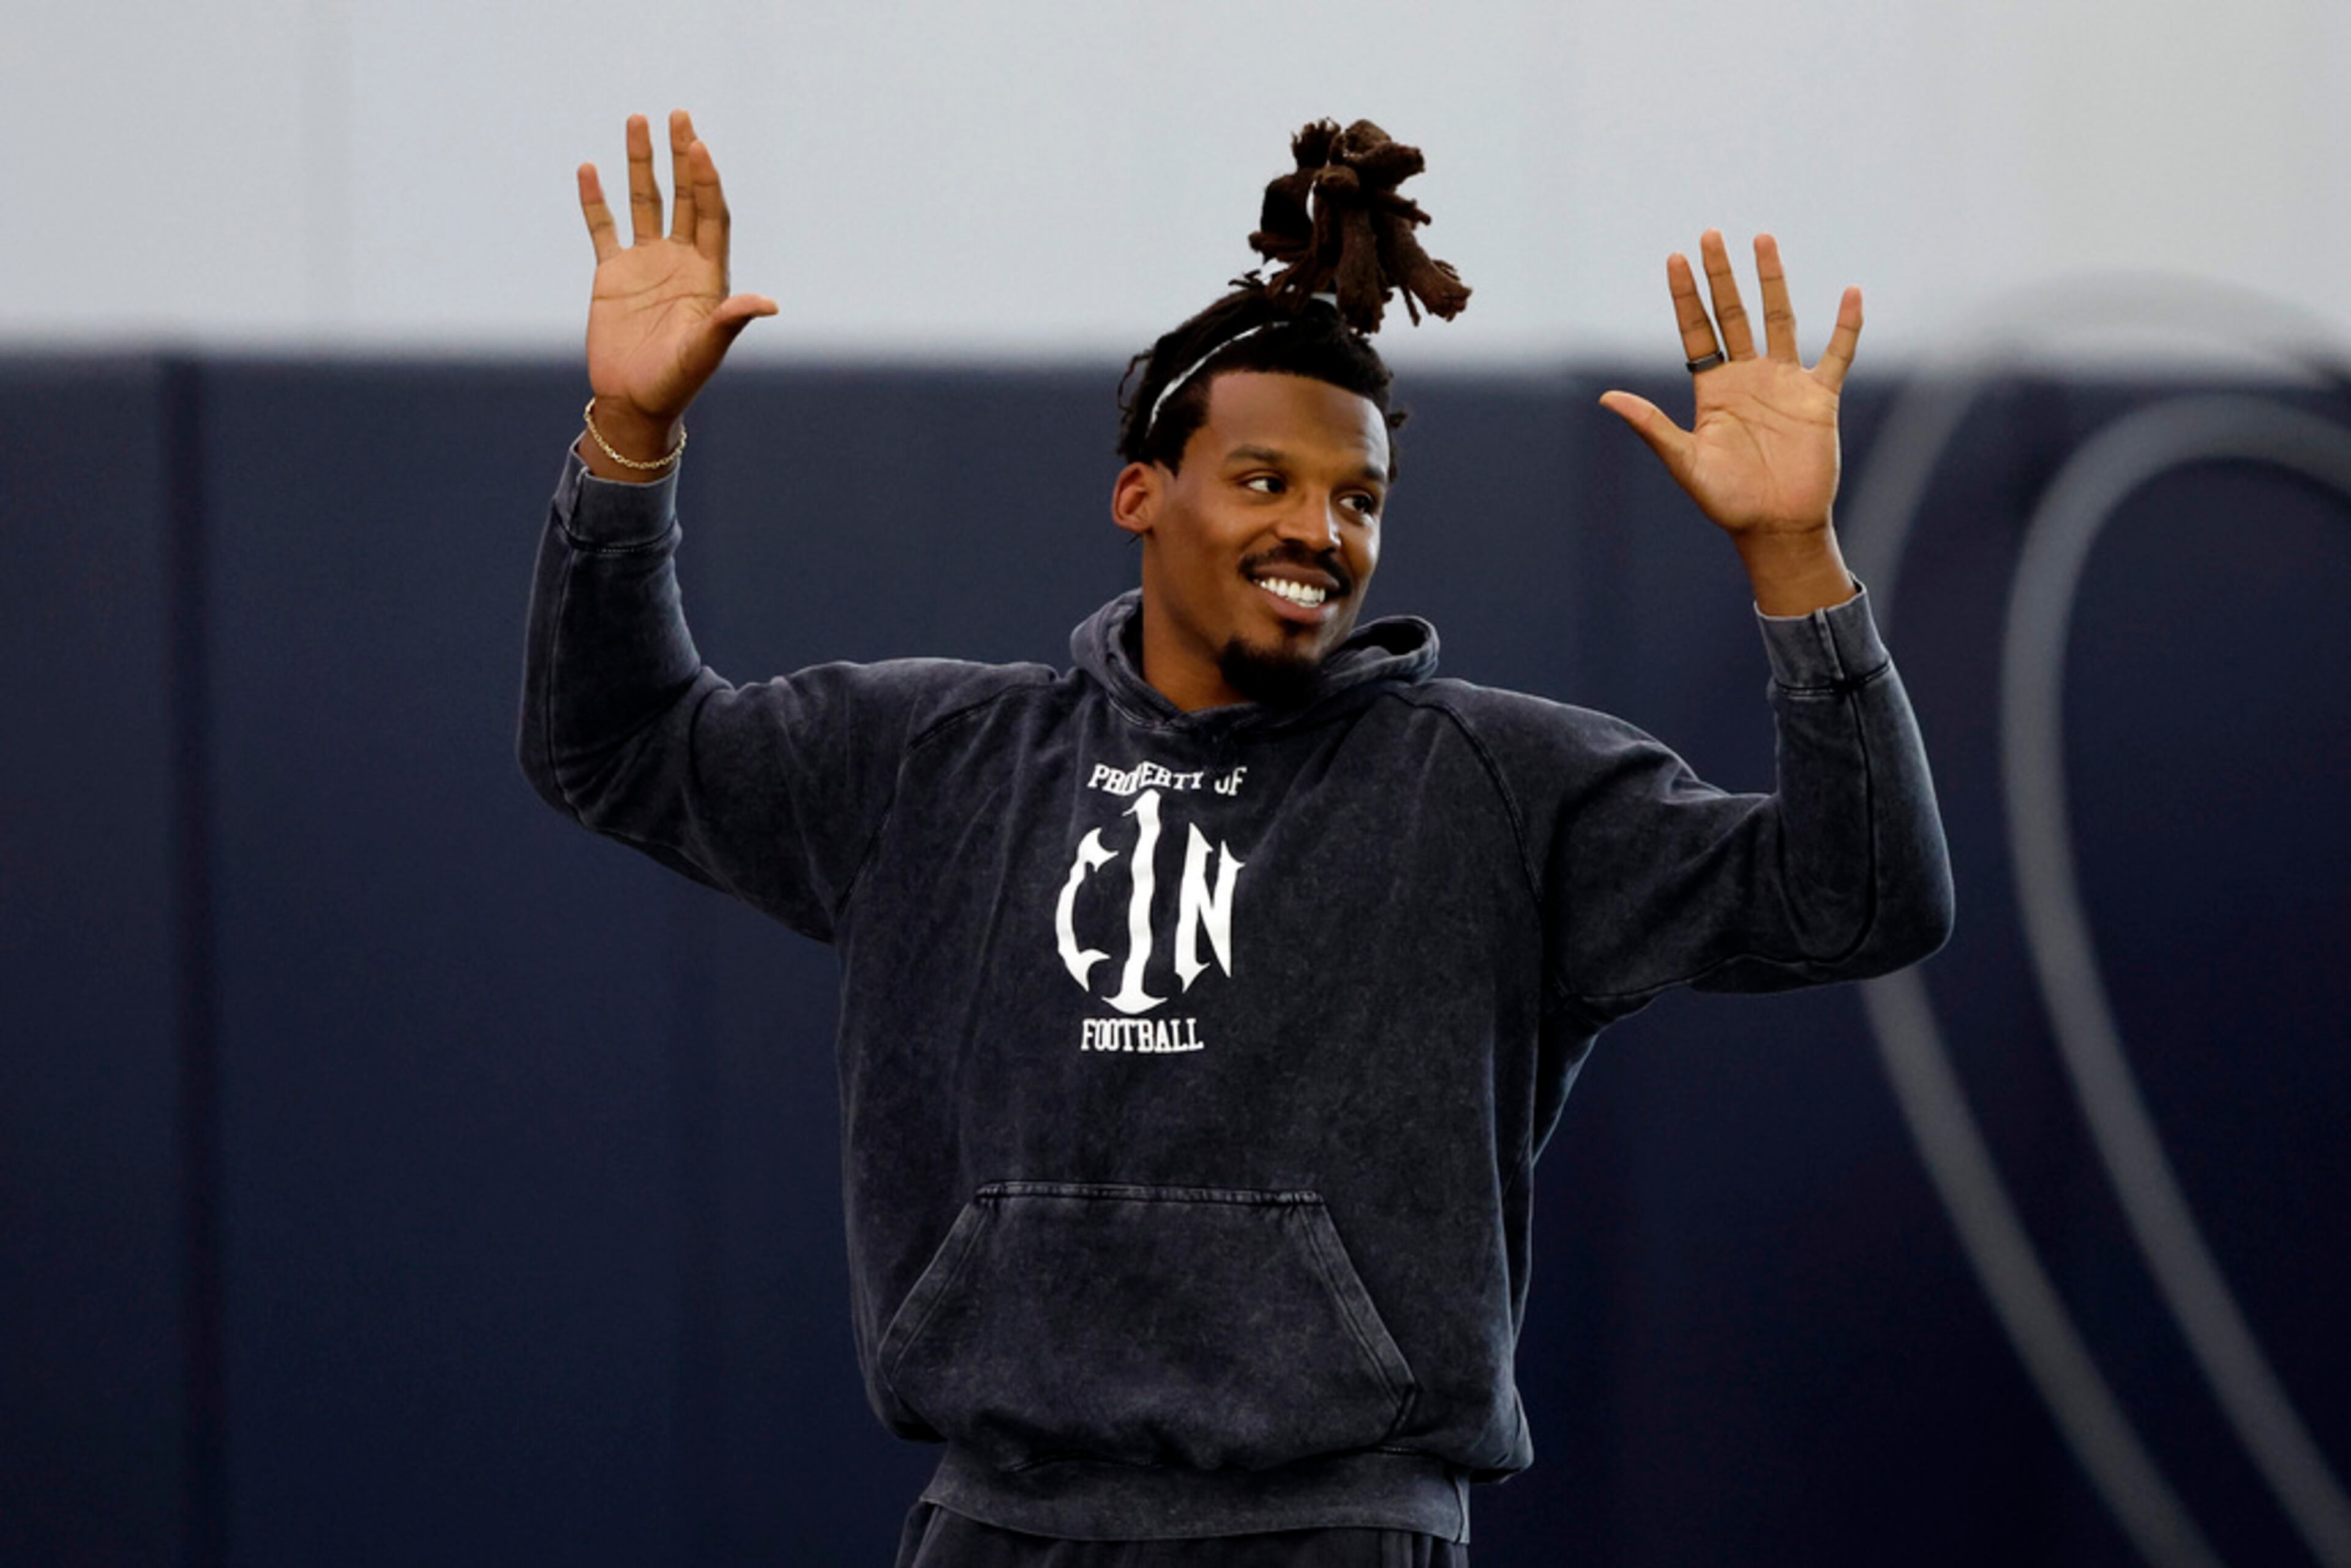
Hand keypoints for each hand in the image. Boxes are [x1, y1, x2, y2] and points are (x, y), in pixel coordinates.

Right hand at [576, 110, 777, 457]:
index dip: (707, 182)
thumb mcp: (704, 351)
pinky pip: (603, 228)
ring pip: (645, 203)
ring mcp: (645, 264)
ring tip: (637, 120)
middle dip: (682, 157)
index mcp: (709, 276)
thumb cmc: (675, 383)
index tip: (699, 148)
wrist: (634, 404)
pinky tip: (589, 168)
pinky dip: (595, 200)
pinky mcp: (612, 274)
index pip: (712, 216)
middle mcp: (680, 261)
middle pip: (684, 198)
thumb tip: (769, 303)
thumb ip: (730, 322)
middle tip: (679, 114)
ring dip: (642, 164)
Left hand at [1599, 231, 1859, 540]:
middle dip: (1722, 276)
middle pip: (1733, 314)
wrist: (1776, 528)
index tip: (1675, 258)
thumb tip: (1607, 396)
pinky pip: (1837, 354)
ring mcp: (1784, 383)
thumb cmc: (1727, 501)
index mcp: (1713, 390)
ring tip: (1762, 239)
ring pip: (1779, 320)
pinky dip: (1846, 326)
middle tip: (1710, 234)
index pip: (1697, 331)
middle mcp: (1747, 377)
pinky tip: (1851, 293)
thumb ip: (1651, 426)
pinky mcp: (1818, 398)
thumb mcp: (1684, 462)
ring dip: (1772, 281)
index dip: (1686, 296)